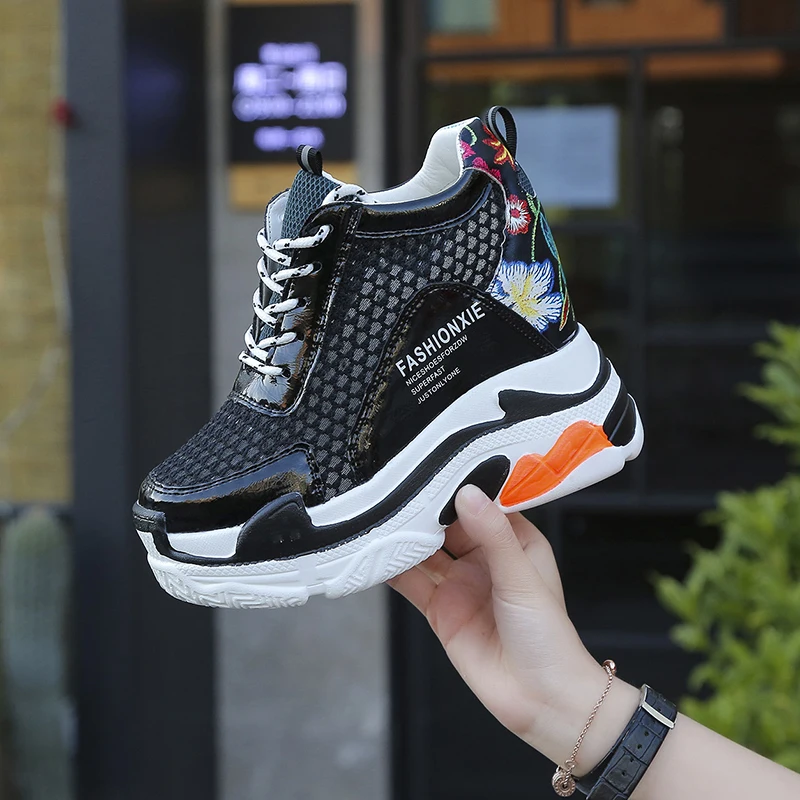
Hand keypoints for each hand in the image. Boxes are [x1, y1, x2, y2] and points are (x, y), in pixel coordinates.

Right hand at [389, 484, 638, 773]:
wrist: (539, 701)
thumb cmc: (548, 637)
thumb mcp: (521, 578)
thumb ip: (492, 535)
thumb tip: (467, 493)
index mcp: (514, 542)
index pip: (483, 504)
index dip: (460, 486)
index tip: (436, 464)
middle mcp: (484, 558)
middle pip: (447, 525)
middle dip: (425, 509)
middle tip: (397, 486)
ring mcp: (460, 584)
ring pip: (425, 551)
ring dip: (405, 536)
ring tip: (380, 513)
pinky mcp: (440, 610)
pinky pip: (411, 583)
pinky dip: (392, 569)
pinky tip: (376, 553)